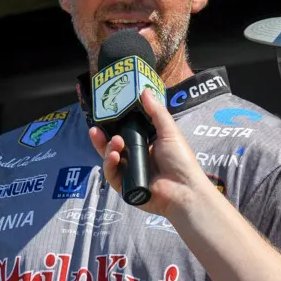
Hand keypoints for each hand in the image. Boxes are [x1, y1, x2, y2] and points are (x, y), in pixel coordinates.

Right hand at [88, 89, 215, 217]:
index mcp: (145, 145)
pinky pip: (111, 175)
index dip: (113, 126)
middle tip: (96, 129)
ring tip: (115, 143)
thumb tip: (144, 91)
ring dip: (108, 149)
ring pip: (109, 160)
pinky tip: (114, 157)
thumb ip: (156, 112)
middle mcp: (135, 159)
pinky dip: (109, 165)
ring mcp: (129, 173)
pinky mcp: (124, 187)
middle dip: (102, 138)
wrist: (184, 188)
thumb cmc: (180, 160)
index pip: (124, 133)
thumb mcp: (168, 131)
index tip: (104, 115)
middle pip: (112, 146)